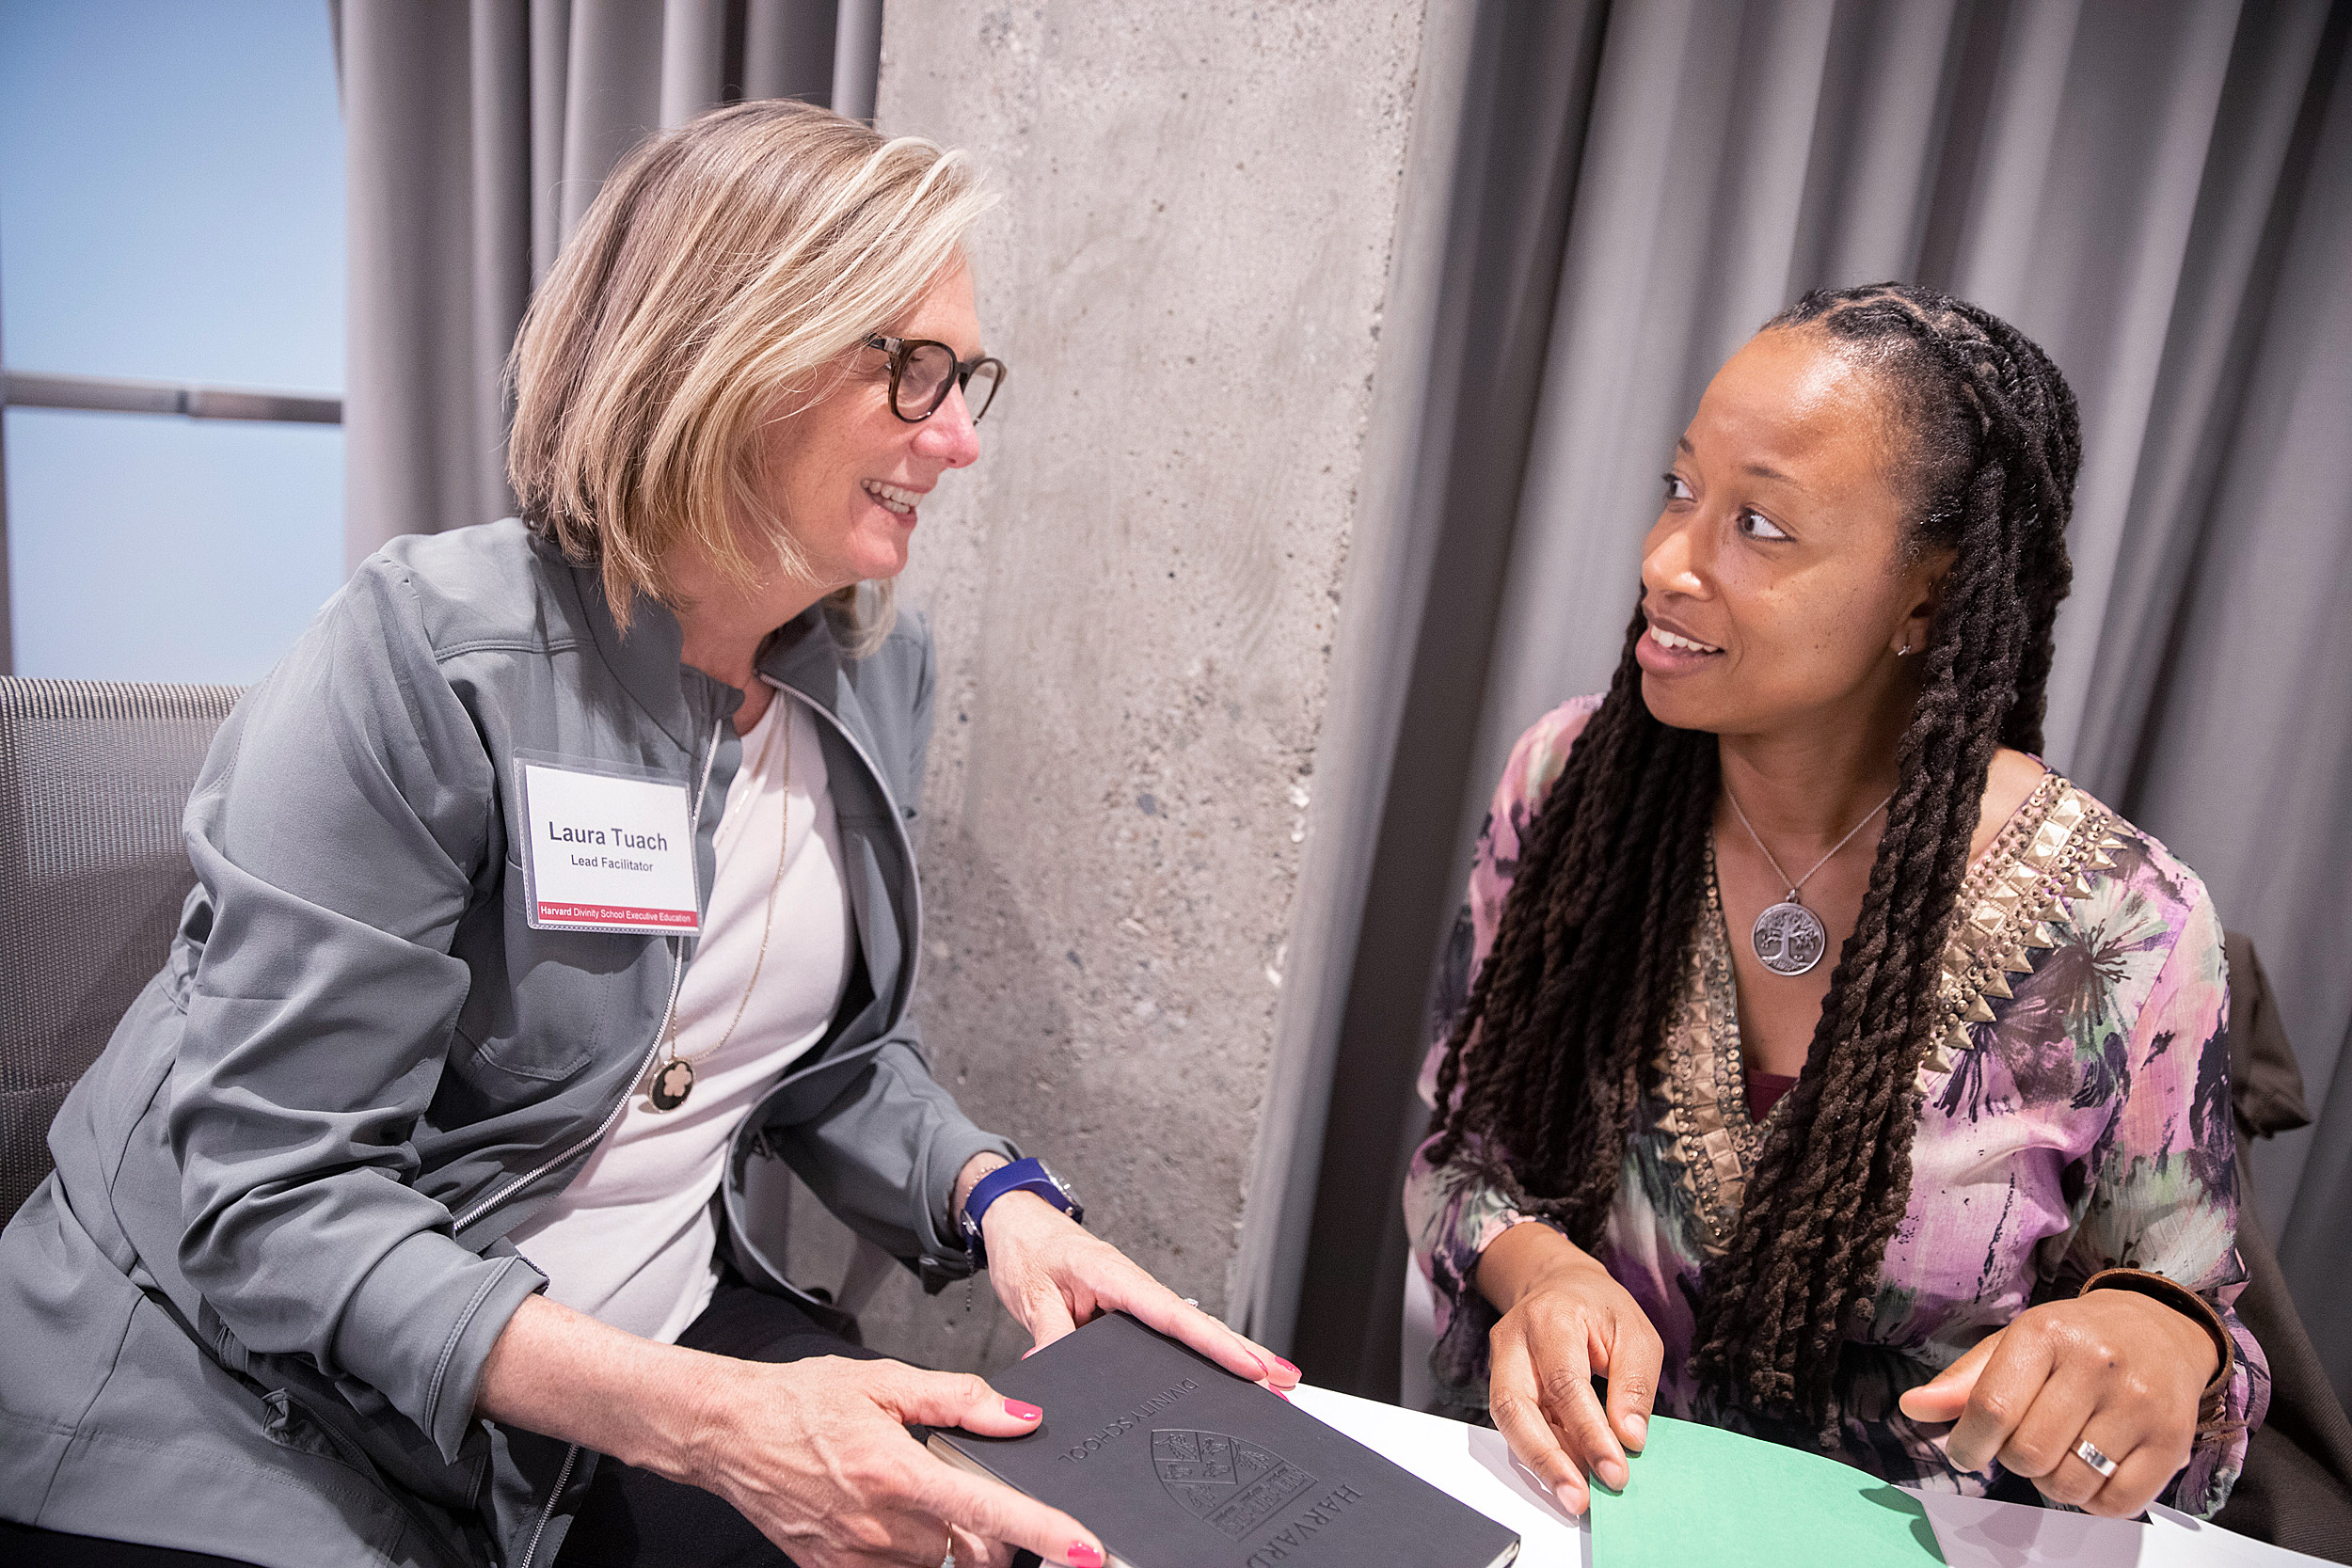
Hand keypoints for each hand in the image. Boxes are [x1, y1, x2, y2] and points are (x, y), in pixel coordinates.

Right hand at [690, 1352, 1106, 1567]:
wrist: (729, 1433)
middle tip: (968, 1490)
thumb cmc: (800, 1402)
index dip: (1046, 1532)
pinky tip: (891, 1518)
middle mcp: (881, 1525)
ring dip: (949, 1540)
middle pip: (973, 1547)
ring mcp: (857, 1557)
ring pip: (939, 1565)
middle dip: (990, 1529)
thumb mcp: (884, 1382)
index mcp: (898, 1472)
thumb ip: (959, 1399)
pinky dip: (912, 1551)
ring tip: (916, 1495)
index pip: (991, 1510)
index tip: (1086, 1549)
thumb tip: (1020, 1416)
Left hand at [976, 1185, 1298, 1394]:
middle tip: (1286, 1382)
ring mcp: (1131, 1297)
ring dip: (1228, 1354)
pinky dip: (1197, 1351)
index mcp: (1115, 1275)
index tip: (1252, 1367)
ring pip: (1188, 1329)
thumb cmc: (1025, 1245)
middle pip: (1197, 1324)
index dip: (1215, 1345)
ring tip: (1272, 1383)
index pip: (1173, 1316)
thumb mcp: (1030, 1292)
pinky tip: (1219, 1373)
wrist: (1012, 1219)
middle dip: (1245, 1352)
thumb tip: (1062, 1367)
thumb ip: (1051, 1332)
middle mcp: (1132, 1285)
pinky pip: (1166, 1334)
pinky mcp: (1123, 1307)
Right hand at [1477, 1220, 1662, 1515]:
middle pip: (1515, 1405)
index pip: (1565, 1384)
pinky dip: (1540, 1453)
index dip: (1590, 1433)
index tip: (1615, 1472)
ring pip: (1506, 1420)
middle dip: (1547, 1458)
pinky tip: (1566, 1475)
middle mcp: (1513, 1340)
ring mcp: (1500, 1362)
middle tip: (1578, 1499)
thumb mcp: (1636, 1333)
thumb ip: (1634, 1384)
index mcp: (1551, 1318)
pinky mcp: (1501, 1383)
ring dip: (1539, 1463)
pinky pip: (1514, 1425)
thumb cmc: (1601, 1308)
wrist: (1558, 1283)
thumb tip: (1629, 1439)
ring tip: (1572, 1496)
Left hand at [1896, 1290, 2217, 1517]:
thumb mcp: (2013, 1344)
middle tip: (2023, 1442)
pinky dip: (2094, 1501)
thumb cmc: (2072, 1341)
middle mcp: (2096, 1363)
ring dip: (2052, 1483)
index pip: (1992, 1408)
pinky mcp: (2173, 1440)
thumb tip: (1912, 1408)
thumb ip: (1963, 1381)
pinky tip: (2093, 1469)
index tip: (1966, 1451)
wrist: (2158, 1330)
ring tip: (2059, 1452)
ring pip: (2070, 1483)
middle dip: (2013, 1460)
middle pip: (2028, 1453)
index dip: (1968, 1444)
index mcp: (2046, 1333)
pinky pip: (2117, 1504)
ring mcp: (2140, 1402)